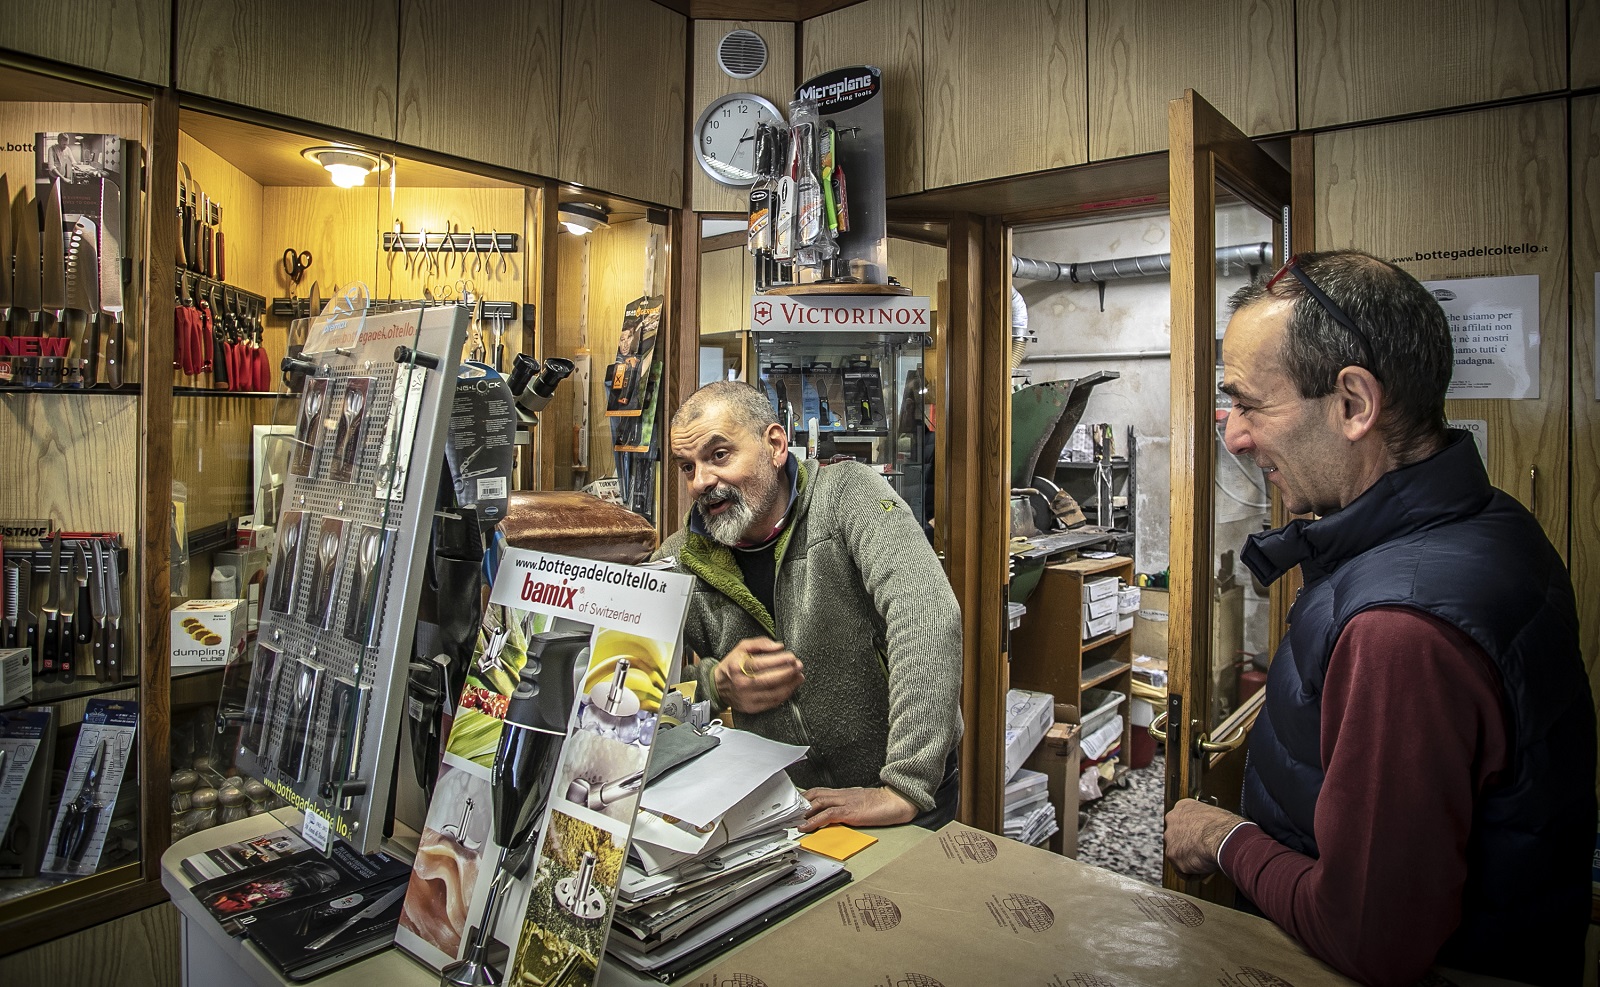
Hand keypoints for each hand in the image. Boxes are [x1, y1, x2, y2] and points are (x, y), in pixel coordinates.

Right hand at [712, 637, 803, 713]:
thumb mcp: (741, 648)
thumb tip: (778, 646)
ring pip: (773, 693)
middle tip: (799, 666)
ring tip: (799, 676)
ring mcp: (747, 697)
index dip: (778, 660)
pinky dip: (784, 695)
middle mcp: (742, 684)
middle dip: (788, 673)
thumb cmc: (731, 665)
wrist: (718, 686)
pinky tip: (790, 687)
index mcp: (738, 667)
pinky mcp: (752, 707)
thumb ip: (760, 643)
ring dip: (790, 685)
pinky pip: (772, 703)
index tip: (791, 656)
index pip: (760, 664)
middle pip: (769, 680)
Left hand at [798, 786, 915, 832]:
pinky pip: (827, 815)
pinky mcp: (849, 811)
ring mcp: (845, 801)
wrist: (897, 801)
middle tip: (786, 814)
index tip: (793, 806)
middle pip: (813, 794)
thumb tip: (837, 816)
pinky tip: (805, 827)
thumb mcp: (861, 804)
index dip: (804, 798)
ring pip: (816, 802)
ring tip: (790, 822)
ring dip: (802, 812)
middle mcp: (842, 794)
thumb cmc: (883, 804)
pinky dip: (813, 821)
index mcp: (844, 793)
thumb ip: (848, 808)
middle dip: (798, 804)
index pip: (819, 791)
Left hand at [1163, 798, 1246, 876]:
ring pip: (1180, 853)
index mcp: (1183, 807)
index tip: (1203, 838)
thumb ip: (1206, 821)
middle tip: (1205, 852)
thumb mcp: (1215, 815)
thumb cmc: (1225, 826)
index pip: (1184, 820)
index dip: (1195, 832)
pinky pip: (1182, 869)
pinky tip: (1206, 870)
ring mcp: (1170, 837)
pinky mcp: (1172, 855)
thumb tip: (1213, 830)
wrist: (1223, 837)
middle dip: (1190, 846)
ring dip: (1192, 860)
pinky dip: (1194, 873)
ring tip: (1208, 861)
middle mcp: (1172, 819)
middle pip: (1178, 837)